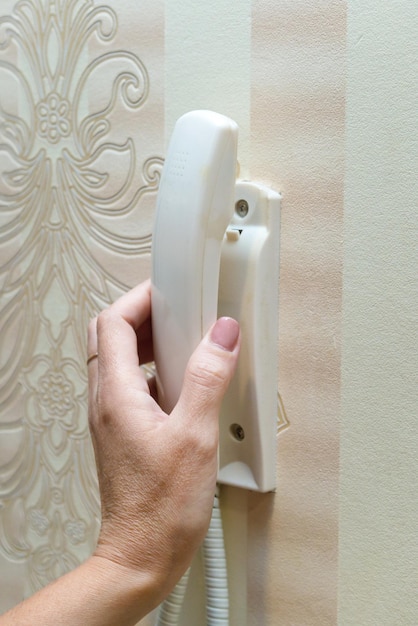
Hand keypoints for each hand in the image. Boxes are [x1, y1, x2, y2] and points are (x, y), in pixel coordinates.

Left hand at [87, 279, 239, 604]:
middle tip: (176, 309)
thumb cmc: (161, 509)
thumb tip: (221, 334)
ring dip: (146, 341)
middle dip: (141, 314)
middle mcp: (106, 402)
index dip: (140, 298)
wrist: (141, 555)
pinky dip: (152, 369)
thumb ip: (208, 379)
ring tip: (182, 339)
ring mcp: (111, 418)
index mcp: (117, 395)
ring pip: (117, 359)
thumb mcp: (195, 437)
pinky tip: (182, 383)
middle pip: (109, 336)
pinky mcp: (122, 432)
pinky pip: (129, 385)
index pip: (113, 323)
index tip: (171, 290)